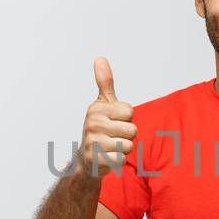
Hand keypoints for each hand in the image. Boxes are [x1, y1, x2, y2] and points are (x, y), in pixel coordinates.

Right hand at [78, 57, 135, 176]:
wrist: (86, 159)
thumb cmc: (100, 129)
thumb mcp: (102, 104)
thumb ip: (105, 83)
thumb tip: (100, 58)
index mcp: (96, 109)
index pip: (129, 111)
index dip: (126, 119)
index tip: (114, 121)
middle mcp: (92, 123)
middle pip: (132, 129)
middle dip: (127, 135)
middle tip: (113, 136)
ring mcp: (93, 143)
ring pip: (128, 145)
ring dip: (123, 149)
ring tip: (111, 147)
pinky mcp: (97, 160)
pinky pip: (122, 159)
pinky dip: (118, 160)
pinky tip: (108, 158)